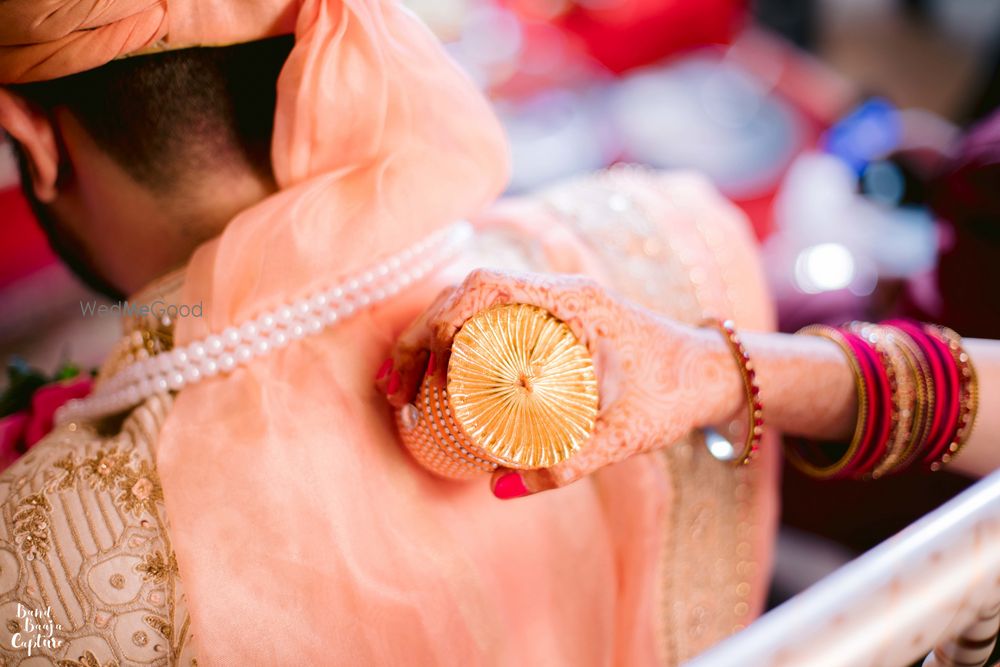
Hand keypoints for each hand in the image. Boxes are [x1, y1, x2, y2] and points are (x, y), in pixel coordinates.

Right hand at [376, 269, 737, 497]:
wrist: (712, 373)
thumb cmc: (674, 394)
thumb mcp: (626, 435)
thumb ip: (569, 462)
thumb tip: (498, 485)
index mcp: (574, 301)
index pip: (487, 288)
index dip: (440, 321)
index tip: (419, 370)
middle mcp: (557, 292)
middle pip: (466, 294)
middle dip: (419, 336)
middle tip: (395, 390)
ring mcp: (552, 302)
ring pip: (473, 304)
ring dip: (431, 338)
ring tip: (402, 386)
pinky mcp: (551, 320)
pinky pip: (491, 320)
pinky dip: (456, 344)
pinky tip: (438, 379)